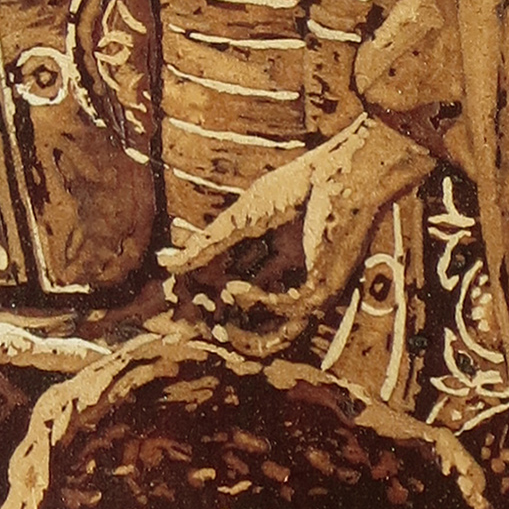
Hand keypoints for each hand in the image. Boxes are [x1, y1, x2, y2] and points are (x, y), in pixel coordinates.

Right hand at [158, 116, 433, 357]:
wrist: (340, 175)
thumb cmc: (296, 189)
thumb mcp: (240, 221)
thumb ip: (207, 246)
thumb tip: (167, 264)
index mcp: (273, 262)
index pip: (234, 292)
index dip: (205, 300)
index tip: (174, 299)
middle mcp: (290, 281)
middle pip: (250, 318)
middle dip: (216, 322)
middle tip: (187, 318)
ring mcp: (308, 289)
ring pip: (273, 333)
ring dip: (239, 333)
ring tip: (211, 326)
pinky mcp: (323, 288)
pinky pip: (287, 310)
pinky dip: (256, 303)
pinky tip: (233, 289)